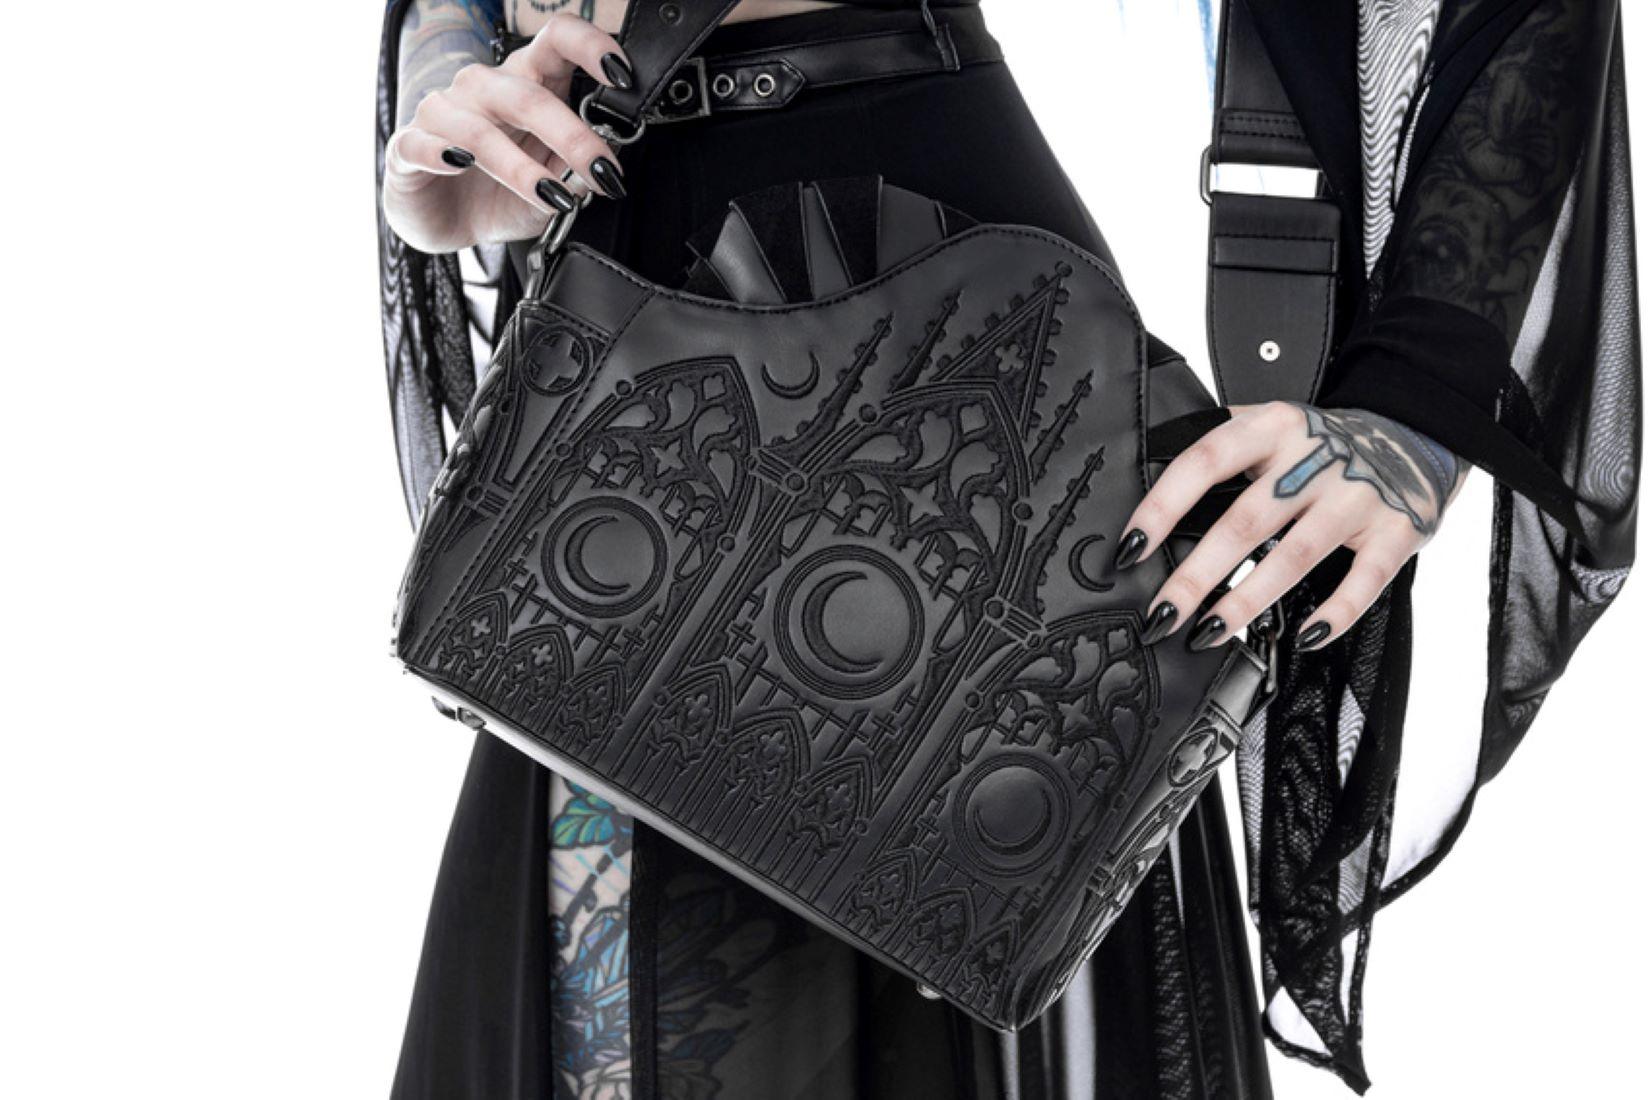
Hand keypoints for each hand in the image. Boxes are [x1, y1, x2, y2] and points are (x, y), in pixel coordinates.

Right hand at [383, 13, 633, 253]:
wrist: (444, 221)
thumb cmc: (499, 192)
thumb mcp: (552, 187)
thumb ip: (578, 174)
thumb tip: (604, 169)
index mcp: (526, 83)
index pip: (557, 41)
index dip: (591, 47)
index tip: (624, 75)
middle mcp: (484, 88)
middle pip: (529, 95)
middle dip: (574, 137)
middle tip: (604, 173)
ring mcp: (442, 114)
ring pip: (482, 129)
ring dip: (522, 168)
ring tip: (553, 197)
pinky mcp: (408, 146)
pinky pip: (423, 143)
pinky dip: (441, 153)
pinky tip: (460, 163)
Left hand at [1114, 401, 1466, 651]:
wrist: (1412, 436)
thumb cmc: (1318, 444)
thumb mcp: (1267, 426)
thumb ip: (1218, 445)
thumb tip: (1143, 478)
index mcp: (1271, 426)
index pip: (1204, 462)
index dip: (1163, 507)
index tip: (1131, 549)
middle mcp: (1314, 456)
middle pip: (1244, 521)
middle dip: (1196, 575)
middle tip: (1162, 615)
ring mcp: (1357, 493)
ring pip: (1295, 555)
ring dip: (1247, 600)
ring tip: (1209, 632)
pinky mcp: (1397, 529)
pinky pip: (1365, 579)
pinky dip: (1336, 612)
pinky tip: (1304, 637)